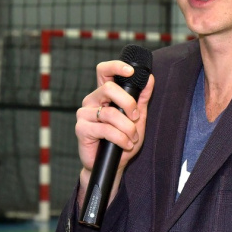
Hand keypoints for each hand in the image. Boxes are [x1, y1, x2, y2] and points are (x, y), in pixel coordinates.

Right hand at [75, 60, 154, 205]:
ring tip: (133, 138)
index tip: (131, 71)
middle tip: (136, 116)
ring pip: (110, 112)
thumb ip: (142, 98)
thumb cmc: (123, 139)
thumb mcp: (138, 118)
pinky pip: (105, 129)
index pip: (104, 71)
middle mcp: (92, 100)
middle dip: (128, 102)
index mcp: (104, 94)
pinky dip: (120, 138)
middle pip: (108, 88)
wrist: (113, 165)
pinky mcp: (81, 129)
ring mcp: (84, 113)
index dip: (116, 66)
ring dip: (127, 127)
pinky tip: (125, 144)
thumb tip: (150, 78)